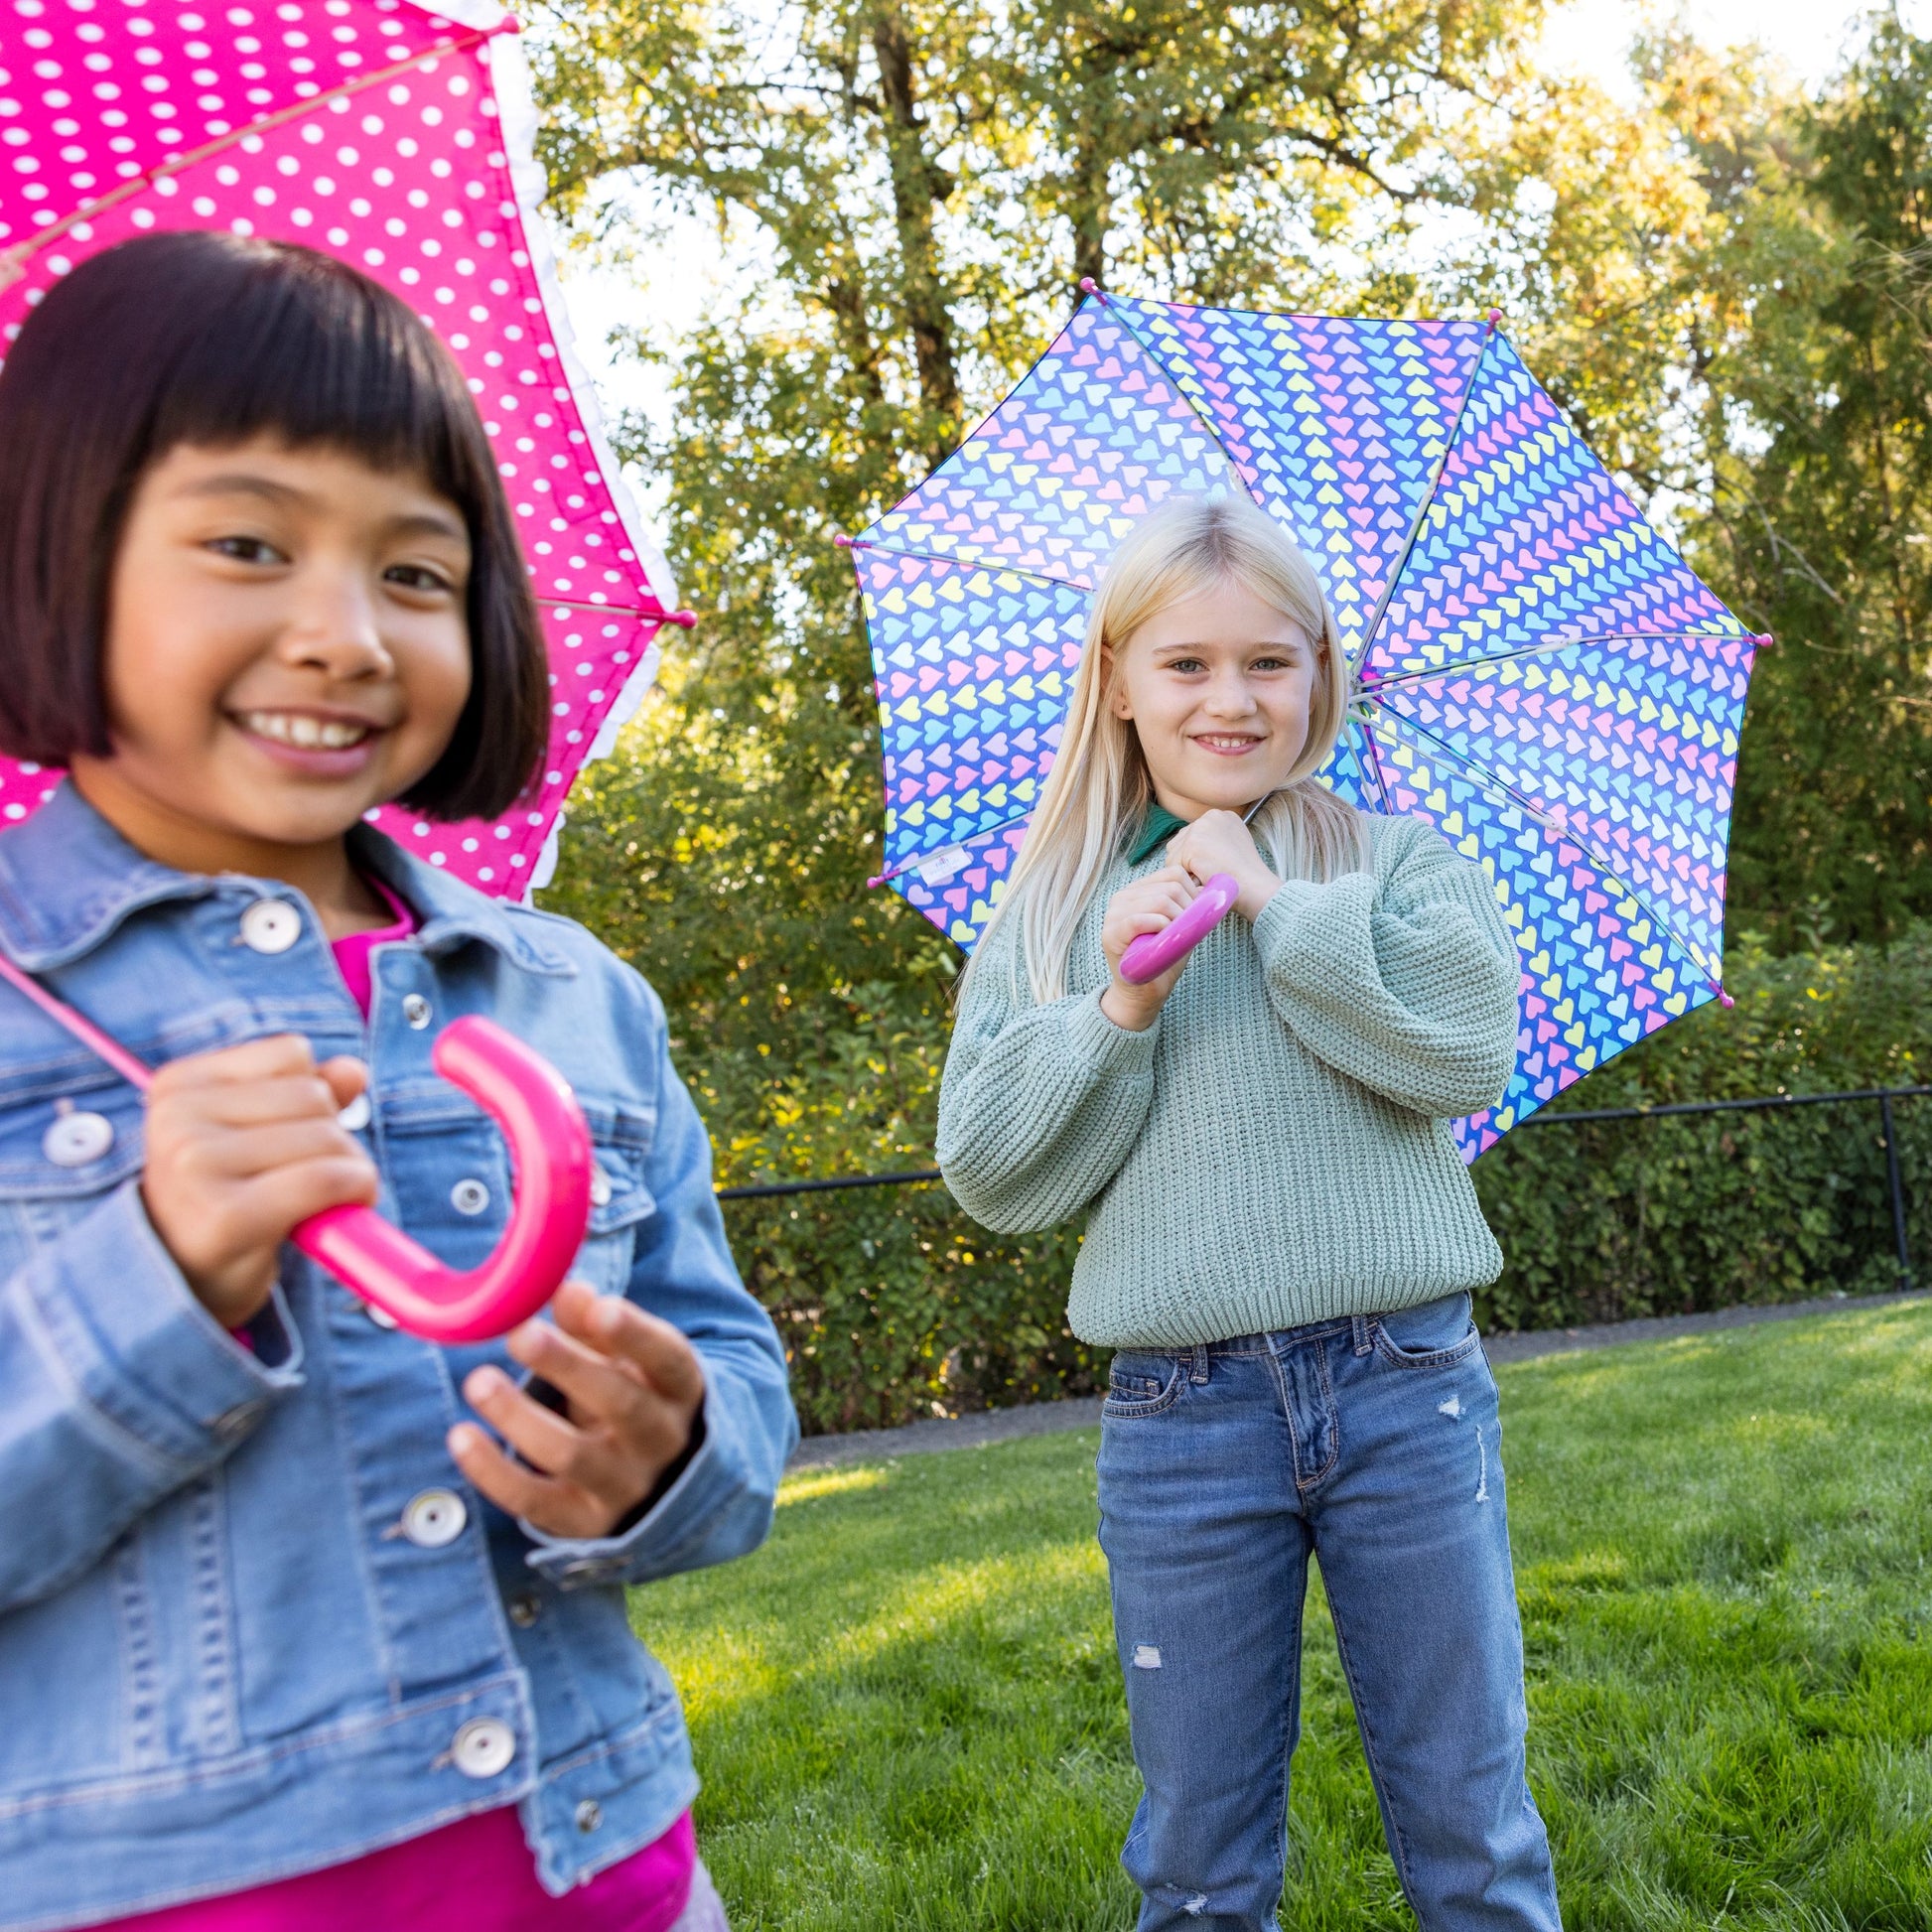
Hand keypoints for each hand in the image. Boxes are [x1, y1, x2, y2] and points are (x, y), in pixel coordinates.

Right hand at [142, 1035, 377, 1327]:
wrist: (184, 1285)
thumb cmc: (226, 1200)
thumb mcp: (256, 1135)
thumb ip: (304, 1093)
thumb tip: (352, 1070)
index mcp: (178, 1085)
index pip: (292, 1054)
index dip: (313, 1095)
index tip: (289, 1136)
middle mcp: (176, 1119)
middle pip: (314, 1096)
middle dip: (334, 1136)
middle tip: (308, 1180)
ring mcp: (194, 1166)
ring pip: (327, 1137)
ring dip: (348, 1169)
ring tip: (313, 1201)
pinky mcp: (226, 1216)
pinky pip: (327, 1180)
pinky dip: (354, 1191)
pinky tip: (335, 1213)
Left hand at [449, 1278, 706, 1539]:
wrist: (654, 1482)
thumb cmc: (631, 1394)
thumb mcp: (625, 1357)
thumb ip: (594, 1324)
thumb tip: (566, 1290)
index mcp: (680, 1390)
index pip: (668, 1359)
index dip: (636, 1335)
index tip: (600, 1307)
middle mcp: (662, 1440)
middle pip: (620, 1403)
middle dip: (568, 1367)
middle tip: (520, 1334)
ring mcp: (625, 1487)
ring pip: (572, 1454)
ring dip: (520, 1417)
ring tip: (478, 1381)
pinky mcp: (582, 1522)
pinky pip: (534, 1501)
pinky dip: (493, 1471)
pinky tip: (461, 1435)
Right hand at [1099, 864, 1197, 1030]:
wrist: (1143, 994)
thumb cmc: (1161, 960)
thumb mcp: (1180, 927)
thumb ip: (1189, 906)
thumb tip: (1211, 888)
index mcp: (1137, 890)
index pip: (1174, 873)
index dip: (1193, 892)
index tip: (1195, 916)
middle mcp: (1122, 897)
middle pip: (1171, 886)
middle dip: (1189, 909)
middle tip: (1187, 931)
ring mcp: (1113, 914)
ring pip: (1160, 900)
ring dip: (1177, 921)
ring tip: (1175, 939)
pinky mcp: (1110, 933)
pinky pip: (1140, 919)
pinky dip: (1160, 929)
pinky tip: (1162, 943)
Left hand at [1165, 809, 1282, 921]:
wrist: (1254, 887)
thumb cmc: (1244, 876)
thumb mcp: (1232, 848)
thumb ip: (1213, 842)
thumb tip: (1190, 850)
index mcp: (1220, 815)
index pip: (1190, 836)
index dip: (1197, 857)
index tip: (1213, 866)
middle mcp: (1210, 816)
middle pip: (1179, 843)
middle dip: (1188, 862)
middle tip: (1211, 872)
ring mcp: (1201, 828)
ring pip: (1174, 855)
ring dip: (1186, 870)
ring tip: (1209, 875)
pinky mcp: (1193, 844)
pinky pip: (1174, 866)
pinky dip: (1186, 878)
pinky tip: (1205, 878)